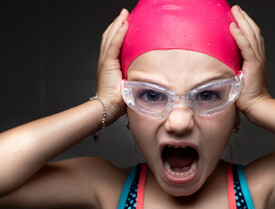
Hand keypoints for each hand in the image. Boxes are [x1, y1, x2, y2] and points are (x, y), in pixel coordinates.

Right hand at [96, 9, 128, 123]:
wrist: (108, 107)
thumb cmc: (119, 100)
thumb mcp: (128, 83)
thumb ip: (133, 75)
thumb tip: (147, 73)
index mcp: (109, 64)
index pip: (113, 42)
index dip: (118, 31)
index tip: (126, 22)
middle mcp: (105, 60)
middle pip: (110, 36)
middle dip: (117, 23)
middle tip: (125, 12)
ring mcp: (105, 61)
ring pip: (110, 37)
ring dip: (118, 23)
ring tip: (124, 13)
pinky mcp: (107, 63)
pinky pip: (113, 44)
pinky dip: (118, 33)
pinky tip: (124, 23)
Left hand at [230, 6, 270, 114]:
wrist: (257, 105)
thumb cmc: (247, 95)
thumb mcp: (241, 77)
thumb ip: (236, 67)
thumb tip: (224, 64)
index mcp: (256, 58)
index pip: (252, 37)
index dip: (246, 25)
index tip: (237, 16)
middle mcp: (259, 56)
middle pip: (253, 31)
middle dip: (244, 18)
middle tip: (236, 8)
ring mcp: (257, 59)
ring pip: (251, 35)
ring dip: (242, 21)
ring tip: (235, 11)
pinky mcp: (253, 64)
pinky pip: (246, 46)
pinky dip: (240, 35)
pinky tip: (233, 26)